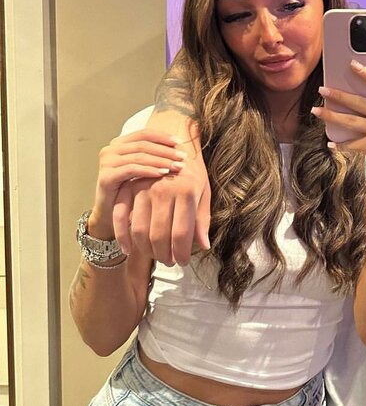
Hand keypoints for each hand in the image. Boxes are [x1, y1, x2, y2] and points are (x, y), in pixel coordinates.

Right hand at [89, 130, 185, 236]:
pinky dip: (149, 170)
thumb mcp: (144, 170)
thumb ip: (155, 156)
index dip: (163, 137)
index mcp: (119, 144)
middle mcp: (110, 150)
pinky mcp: (106, 176)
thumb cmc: (133, 192)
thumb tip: (181, 147)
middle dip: (166, 150)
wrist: (113, 214)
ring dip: (161, 160)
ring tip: (178, 167)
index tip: (181, 143)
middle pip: (143, 144)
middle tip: (183, 157)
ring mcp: (106, 162)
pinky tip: (163, 174)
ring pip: (139, 156)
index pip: (144, 133)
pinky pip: (131, 169)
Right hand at [112, 141, 210, 265]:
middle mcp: (164, 189)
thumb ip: (202, 220)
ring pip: (140, 229)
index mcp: (186, 192)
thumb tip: (204, 246)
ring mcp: (143, 187)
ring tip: (155, 256)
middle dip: (164, 255)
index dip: (181, 253)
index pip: (182, 233)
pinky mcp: (127, 186)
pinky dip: (122, 236)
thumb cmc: (192, 172)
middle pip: (160, 235)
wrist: (174, 143)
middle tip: (168, 262)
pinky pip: (120, 216)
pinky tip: (128, 249)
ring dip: (146, 249)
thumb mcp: (203, 193)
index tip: (183, 262)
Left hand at [312, 61, 365, 181]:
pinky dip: (340, 144)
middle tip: (323, 89)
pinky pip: (352, 143)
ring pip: (352, 121)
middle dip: (339, 95)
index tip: (353, 64)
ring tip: (316, 110)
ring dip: (332, 115)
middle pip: (361, 102)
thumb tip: (357, 98)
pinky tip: (330, 143)